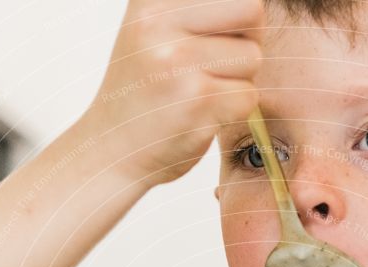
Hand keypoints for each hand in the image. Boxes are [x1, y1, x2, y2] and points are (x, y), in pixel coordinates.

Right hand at [83, 0, 264, 186]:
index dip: (238, 16)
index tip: (218, 39)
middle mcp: (159, 23)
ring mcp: (178, 62)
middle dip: (248, 39)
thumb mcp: (154, 32)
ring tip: (203, 93)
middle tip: (223, 65)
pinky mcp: (196, 101)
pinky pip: (248, 97)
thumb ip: (196, 11)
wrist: (112, 150)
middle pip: (252, 10)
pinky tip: (202, 115)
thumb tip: (255, 6)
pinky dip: (234, 111)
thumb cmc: (143, 93)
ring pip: (253, 57)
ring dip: (239, 81)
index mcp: (152, 0)